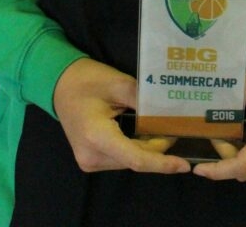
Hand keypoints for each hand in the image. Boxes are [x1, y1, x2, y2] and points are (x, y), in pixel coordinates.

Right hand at [52, 57, 190, 174]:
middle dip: (158, 148)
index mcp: (97, 137)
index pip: (136, 158)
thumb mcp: (119, 83)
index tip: (185, 165)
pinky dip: (136, 147)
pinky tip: (146, 133)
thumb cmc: (87, 79)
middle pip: (135, 159)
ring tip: (162, 128)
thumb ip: (144, 101)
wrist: (60, 84)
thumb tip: (170, 114)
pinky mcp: (91, 159)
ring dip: (147, 148)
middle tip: (176, 129)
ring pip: (129, 160)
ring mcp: (90, 161)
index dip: (162, 164)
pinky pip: (121, 157)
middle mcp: (92, 156)